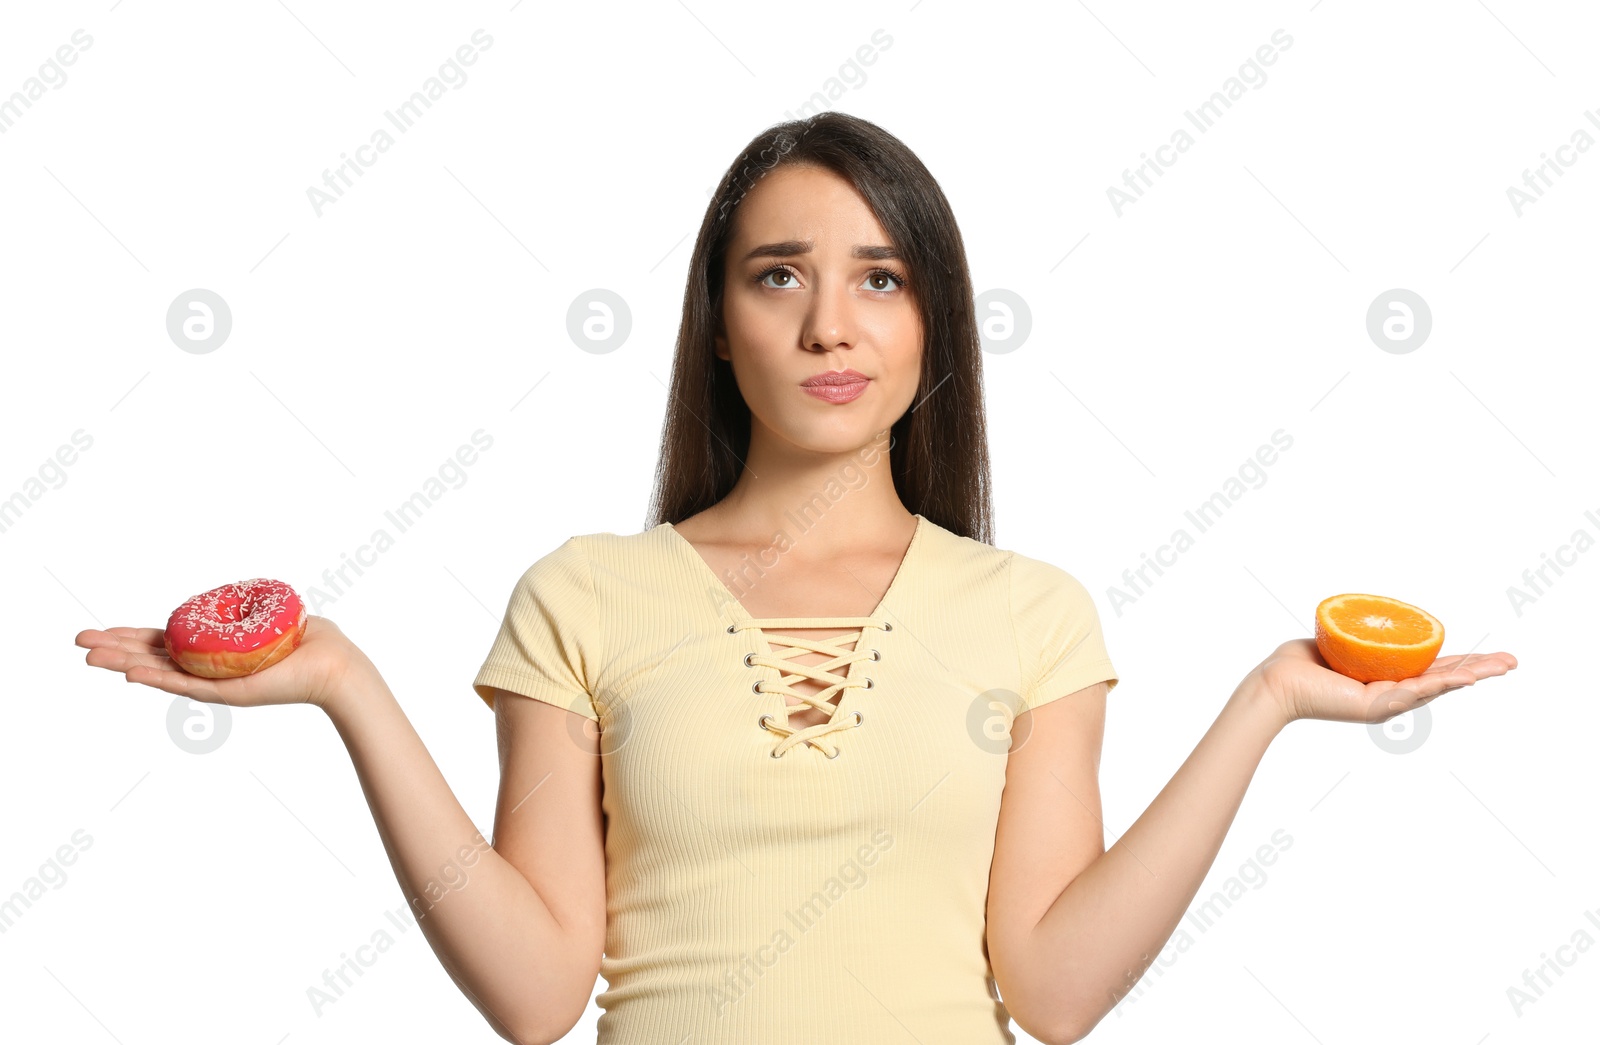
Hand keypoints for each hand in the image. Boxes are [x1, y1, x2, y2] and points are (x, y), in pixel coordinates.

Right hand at [75, 615, 370, 711]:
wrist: (334, 666)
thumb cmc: (308, 641)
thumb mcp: (267, 618)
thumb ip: (246, 611)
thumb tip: (238, 596)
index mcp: (213, 650)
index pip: (164, 642)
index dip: (131, 637)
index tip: (99, 633)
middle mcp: (208, 668)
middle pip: (151, 658)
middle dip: (114, 649)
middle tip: (78, 643)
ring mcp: (215, 682)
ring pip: (160, 673)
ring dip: (124, 664)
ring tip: (90, 657)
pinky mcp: (229, 692)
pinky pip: (187, 686)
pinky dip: (159, 679)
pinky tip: (131, 674)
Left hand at [1247, 638, 1517, 727]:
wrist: (1277, 682)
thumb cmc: (1301, 661)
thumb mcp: (1343, 639)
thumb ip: (1362, 631)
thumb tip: (1370, 614)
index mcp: (1388, 677)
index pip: (1433, 667)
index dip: (1462, 661)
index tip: (1491, 657)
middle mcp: (1391, 692)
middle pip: (1444, 679)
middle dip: (1479, 669)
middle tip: (1512, 662)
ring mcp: (1385, 702)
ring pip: (1434, 687)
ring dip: (1467, 675)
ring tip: (1496, 669)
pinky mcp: (1372, 706)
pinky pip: (1410, 693)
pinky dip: (1436, 685)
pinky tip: (1460, 679)